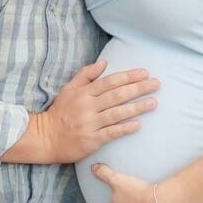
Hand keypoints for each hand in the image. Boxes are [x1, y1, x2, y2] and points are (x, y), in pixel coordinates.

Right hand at [7, 59, 157, 165]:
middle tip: (156, 84)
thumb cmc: (60, 112)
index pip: (110, 82)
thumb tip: (104, 62)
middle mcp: (88, 107)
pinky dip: (125, 128)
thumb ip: (86, 75)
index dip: (128, 77)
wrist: (46, 137)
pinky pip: (111, 133)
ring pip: (117, 113)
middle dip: (138, 89)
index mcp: (84, 93)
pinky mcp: (91, 140)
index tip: (145, 73)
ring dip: (137, 107)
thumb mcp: (69, 89)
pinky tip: (138, 124)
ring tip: (154, 102)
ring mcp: (90, 124)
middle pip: (117, 95)